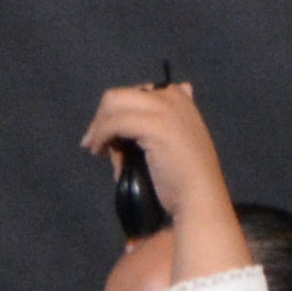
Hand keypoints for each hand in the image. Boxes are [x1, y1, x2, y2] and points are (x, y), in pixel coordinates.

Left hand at [81, 81, 240, 268]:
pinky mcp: (155, 125)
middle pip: (120, 95)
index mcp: (181, 98)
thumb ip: (146, 132)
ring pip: (114, 103)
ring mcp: (166, 108)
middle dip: (102, 116)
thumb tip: (115, 138)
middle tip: (93, 140)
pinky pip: (115, 122)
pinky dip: (101, 135)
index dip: (118, 112)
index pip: (136, 94)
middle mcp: (174, 97)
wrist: (199, 196)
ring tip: (94, 147)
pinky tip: (99, 150)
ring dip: (98, 126)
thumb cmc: (181, 178)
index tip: (110, 134)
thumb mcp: (166, 145)